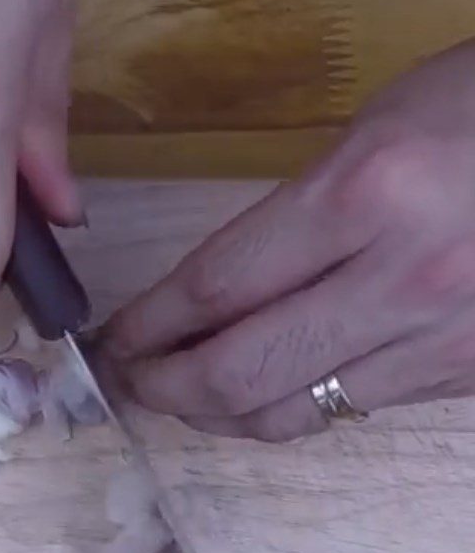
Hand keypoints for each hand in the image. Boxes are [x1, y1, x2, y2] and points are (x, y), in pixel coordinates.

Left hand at [104, 39, 474, 442]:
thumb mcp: (370, 138)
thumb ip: (290, 221)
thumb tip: (213, 297)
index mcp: (365, 195)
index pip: (216, 286)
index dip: (148, 325)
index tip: (113, 341)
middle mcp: (401, 280)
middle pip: (240, 371)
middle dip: (164, 387)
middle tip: (132, 383)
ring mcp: (438, 342)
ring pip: (289, 413)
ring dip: (216, 413)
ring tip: (183, 397)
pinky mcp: (461, 379)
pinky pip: (347, 411)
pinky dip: (284, 411)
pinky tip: (261, 394)